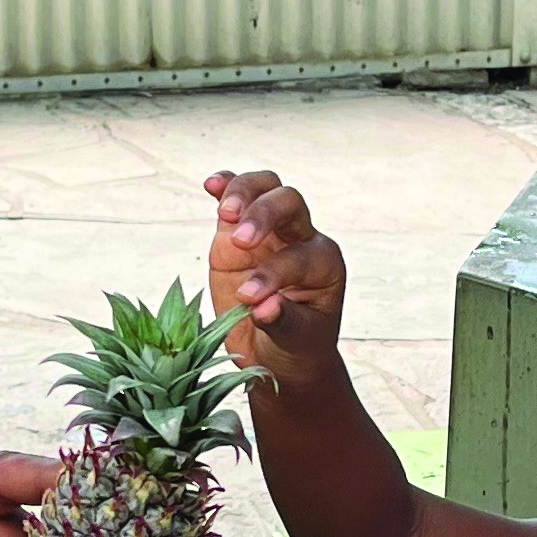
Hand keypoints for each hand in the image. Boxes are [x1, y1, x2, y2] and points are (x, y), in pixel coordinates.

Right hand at [206, 167, 346, 384]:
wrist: (280, 352)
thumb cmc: (297, 346)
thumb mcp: (297, 342)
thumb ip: (282, 322)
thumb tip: (264, 307)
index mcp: (324, 264)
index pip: (298, 257)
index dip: (273, 274)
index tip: (248, 298)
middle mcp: (301, 238)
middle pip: (289, 203)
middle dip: (264, 215)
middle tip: (240, 239)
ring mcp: (269, 231)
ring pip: (264, 189)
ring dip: (244, 192)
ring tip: (226, 212)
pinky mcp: (238, 231)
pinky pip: (235, 198)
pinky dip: (225, 187)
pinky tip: (212, 184)